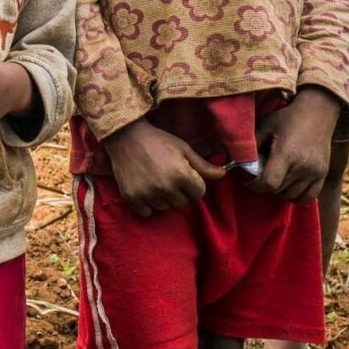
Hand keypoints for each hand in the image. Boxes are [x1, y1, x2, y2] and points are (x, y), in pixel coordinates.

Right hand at [104, 118, 223, 216]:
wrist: (125, 136)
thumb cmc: (157, 140)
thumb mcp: (183, 148)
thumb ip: (202, 166)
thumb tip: (223, 174)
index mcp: (181, 175)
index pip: (199, 193)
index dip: (193, 183)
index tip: (184, 174)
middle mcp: (165, 188)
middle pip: (182, 202)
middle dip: (179, 191)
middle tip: (167, 175)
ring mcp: (147, 194)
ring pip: (165, 207)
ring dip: (163, 197)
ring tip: (154, 180)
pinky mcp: (132, 198)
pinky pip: (147, 212)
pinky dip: (147, 204)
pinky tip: (144, 188)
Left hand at [252, 89, 341, 202]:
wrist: (317, 113)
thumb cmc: (287, 119)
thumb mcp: (264, 126)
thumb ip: (250, 146)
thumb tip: (235, 163)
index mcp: (286, 153)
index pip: (269, 183)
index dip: (255, 185)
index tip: (249, 180)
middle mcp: (302, 166)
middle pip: (278, 191)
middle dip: (265, 187)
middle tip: (260, 176)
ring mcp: (315, 172)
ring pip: (292, 196)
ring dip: (280, 192)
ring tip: (274, 179)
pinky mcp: (323, 174)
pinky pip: (309, 196)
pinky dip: (296, 196)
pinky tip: (289, 185)